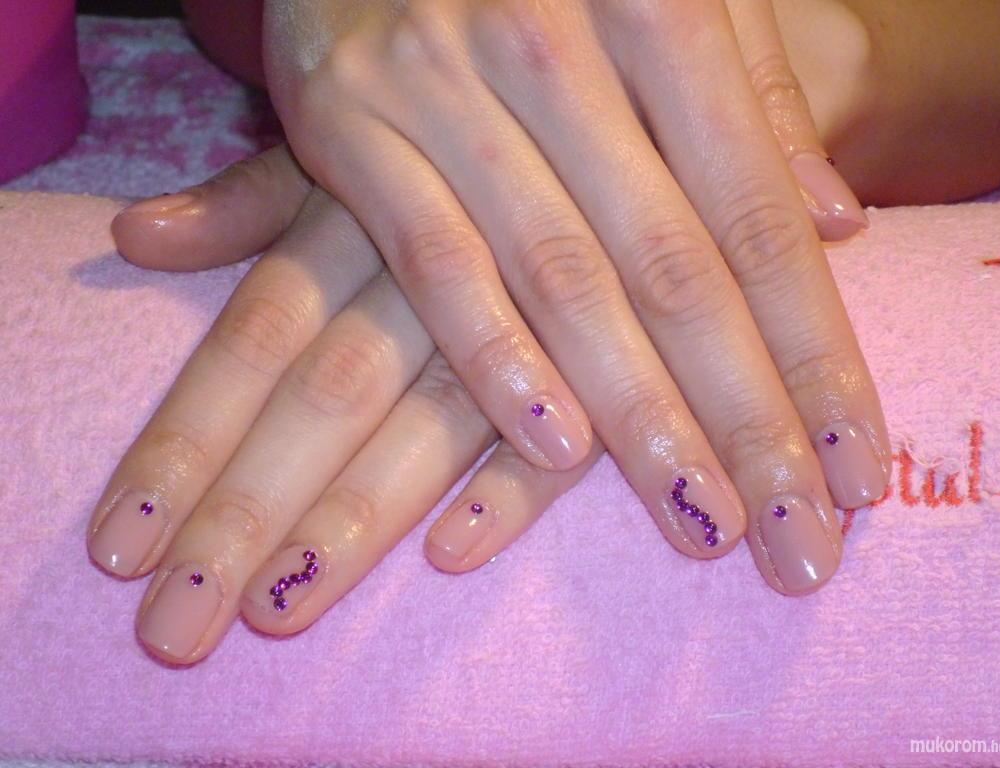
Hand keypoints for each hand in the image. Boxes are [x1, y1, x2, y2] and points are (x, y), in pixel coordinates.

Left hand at [92, 149, 600, 664]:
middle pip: (323, 398)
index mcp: (351, 214)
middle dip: (246, 511)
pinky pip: (560, 426)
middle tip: (177, 628)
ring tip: (277, 609)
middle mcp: (420, 271)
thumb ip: (248, 198)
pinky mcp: (603, 350)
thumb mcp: (351, 145)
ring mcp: (519, 312)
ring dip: (353, 519)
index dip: (185, 442)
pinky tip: (451, 551)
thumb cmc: (458, 136)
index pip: (252, 341)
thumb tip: (134, 234)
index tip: (122, 545)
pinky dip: (508, 484)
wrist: (605, 105)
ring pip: (426, 422)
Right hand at [264, 3, 887, 568]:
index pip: (755, 211)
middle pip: (673, 266)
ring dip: (640, 415)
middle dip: (745, 416)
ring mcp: (441, 83)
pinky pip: (433, 262)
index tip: (855, 465)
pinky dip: (494, 358)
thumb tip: (834, 221)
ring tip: (705, 521)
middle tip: (797, 534)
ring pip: (563, 280)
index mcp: (660, 1)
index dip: (813, 349)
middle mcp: (556, 39)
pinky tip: (557, 450)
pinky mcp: (343, 123)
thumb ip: (756, 95)